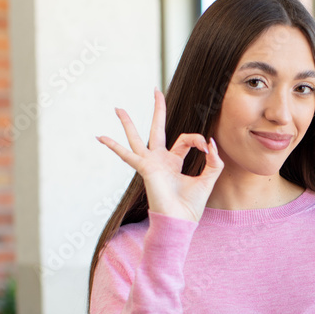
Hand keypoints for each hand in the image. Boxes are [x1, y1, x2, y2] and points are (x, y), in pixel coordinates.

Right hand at [97, 88, 223, 222]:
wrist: (180, 223)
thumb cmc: (191, 207)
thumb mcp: (208, 180)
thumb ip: (213, 162)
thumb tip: (211, 143)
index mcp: (173, 162)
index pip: (185, 139)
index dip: (198, 140)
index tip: (207, 149)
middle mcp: (159, 161)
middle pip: (157, 129)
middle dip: (157, 110)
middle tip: (156, 90)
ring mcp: (150, 164)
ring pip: (137, 138)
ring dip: (128, 123)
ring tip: (118, 108)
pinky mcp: (145, 169)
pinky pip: (127, 155)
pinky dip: (114, 146)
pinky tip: (101, 137)